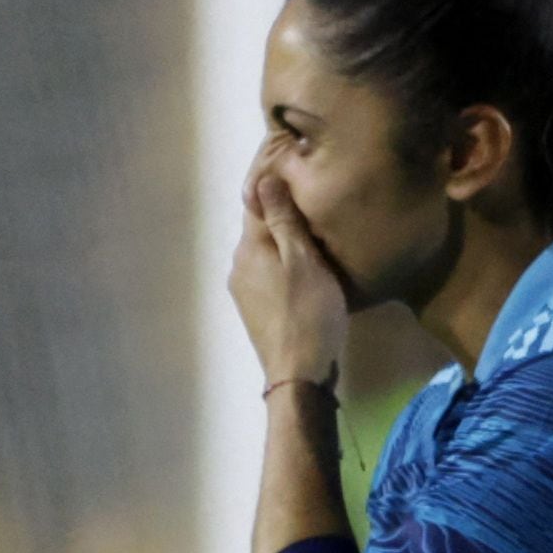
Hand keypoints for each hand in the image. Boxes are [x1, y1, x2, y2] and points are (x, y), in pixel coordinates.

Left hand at [231, 160, 348, 391]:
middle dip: (282, 220)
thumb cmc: (308, 314)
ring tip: (314, 247)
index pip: (257, 203)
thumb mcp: (303, 260)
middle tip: (314, 212)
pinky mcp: (255, 313)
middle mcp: (238, 266)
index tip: (297, 177)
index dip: (277, 189)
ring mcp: (244, 293)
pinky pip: (269, 279)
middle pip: (261, 231)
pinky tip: (305, 280)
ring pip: (265, 257)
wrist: (299, 375)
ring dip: (284, 249)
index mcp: (249, 248)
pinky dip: (284, 271)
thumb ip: (283, 220)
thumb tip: (264, 178)